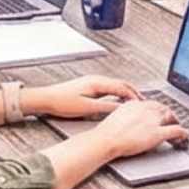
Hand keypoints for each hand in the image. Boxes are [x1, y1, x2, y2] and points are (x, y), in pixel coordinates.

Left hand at [27, 75, 141, 120]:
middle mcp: (95, 79)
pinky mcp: (87, 86)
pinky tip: (117, 99)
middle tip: (142, 100)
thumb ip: (105, 107)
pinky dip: (116, 92)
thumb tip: (120, 109)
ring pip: (114, 84)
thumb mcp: (87, 108)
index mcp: (97, 83)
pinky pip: (108, 87)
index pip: (121, 87)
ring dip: (125, 91)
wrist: (46, 98)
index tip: (141, 103)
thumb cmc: (62, 101)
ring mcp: (91, 81)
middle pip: (120, 83)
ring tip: (133, 100)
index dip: (133, 95)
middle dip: (132, 91)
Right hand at [88, 99, 184, 155]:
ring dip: (176, 122)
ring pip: (171, 117)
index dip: (159, 110)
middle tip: (172, 121)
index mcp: (135, 104)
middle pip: (163, 108)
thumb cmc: (106, 133)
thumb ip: (126, 116)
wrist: (106, 140)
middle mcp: (146, 109)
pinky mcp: (157, 133)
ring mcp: (153, 121)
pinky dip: (183, 133)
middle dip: (169, 115)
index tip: (160, 114)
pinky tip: (185, 137)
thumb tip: (130, 121)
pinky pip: (176, 130)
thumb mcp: (116, 117)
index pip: (152, 104)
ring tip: (178, 129)